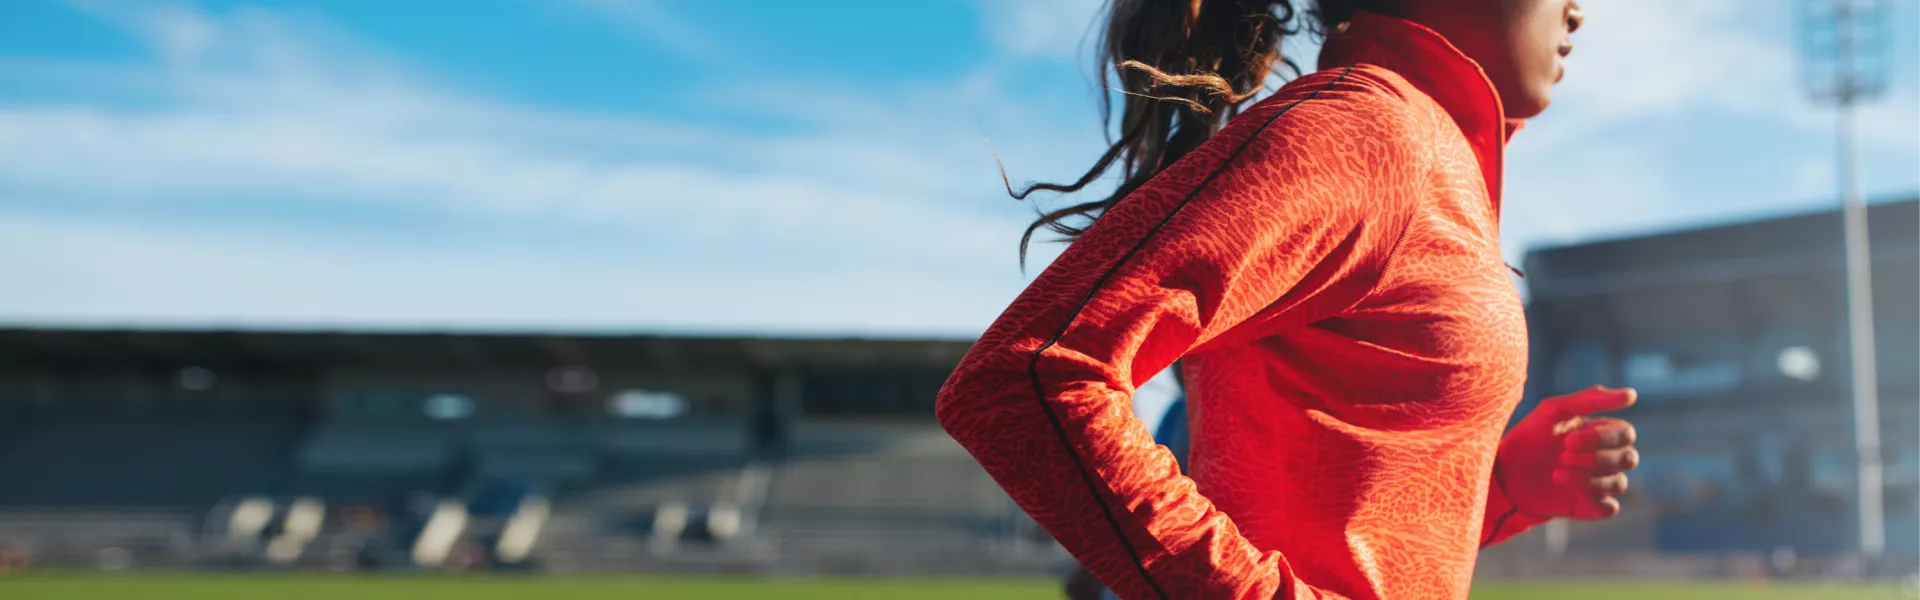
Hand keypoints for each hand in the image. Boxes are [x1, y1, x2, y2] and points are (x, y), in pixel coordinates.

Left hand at [1495, 386, 1639, 519]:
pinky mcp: (1591, 506)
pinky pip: (1610, 507)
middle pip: (1629, 458)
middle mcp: (1607, 458)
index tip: (1567, 439)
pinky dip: (1593, 498)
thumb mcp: (1553, 411)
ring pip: (1619, 483)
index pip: (1625, 433)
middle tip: (1563, 456)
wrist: (1505, 474)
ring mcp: (1600, 483)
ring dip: (1588, 477)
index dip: (1601, 437)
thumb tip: (1633, 394)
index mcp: (1601, 433)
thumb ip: (1590, 399)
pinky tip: (1566, 489)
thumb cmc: (1530, 438)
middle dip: (1596, 457)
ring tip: (1557, 473)